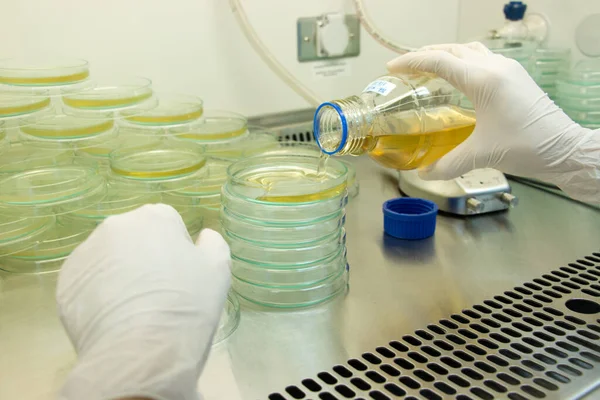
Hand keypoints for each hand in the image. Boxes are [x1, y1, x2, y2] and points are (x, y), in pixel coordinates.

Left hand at [57, 204, 230, 399]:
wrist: (141, 352)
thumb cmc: (187, 304)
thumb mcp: (218, 270)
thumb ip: (212, 244)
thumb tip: (203, 237)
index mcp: (154, 217)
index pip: (168, 224)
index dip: (177, 251)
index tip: (182, 277)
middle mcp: (116, 226)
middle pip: (135, 238)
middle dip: (145, 258)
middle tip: (159, 293)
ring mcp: (85, 253)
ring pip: (108, 260)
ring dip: (120, 275)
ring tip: (134, 310)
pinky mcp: (65, 283)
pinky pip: (87, 283)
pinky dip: (98, 296)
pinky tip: (113, 320)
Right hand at [387, 43, 599, 202]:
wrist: (565, 149)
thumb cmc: (527, 146)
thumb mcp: (481, 155)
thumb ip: (447, 164)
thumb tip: (424, 173)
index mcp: (484, 80)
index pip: (439, 61)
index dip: (411, 62)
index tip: (392, 67)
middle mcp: (496, 67)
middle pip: (452, 50)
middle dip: (425, 55)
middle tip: (405, 67)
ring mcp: (508, 69)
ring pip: (469, 50)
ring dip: (446, 55)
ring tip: (428, 67)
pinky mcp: (516, 77)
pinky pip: (483, 58)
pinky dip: (463, 61)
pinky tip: (458, 79)